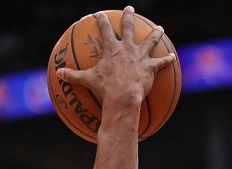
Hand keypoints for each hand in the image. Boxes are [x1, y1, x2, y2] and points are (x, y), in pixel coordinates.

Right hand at [56, 6, 176, 103]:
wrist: (123, 96)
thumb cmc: (104, 88)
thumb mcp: (87, 81)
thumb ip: (73, 76)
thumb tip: (58, 74)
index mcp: (112, 49)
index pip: (105, 30)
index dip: (102, 21)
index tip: (100, 14)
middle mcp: (128, 48)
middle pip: (130, 28)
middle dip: (129, 17)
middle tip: (130, 9)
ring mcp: (141, 57)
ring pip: (150, 41)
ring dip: (155, 34)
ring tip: (159, 28)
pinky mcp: (150, 68)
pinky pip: (161, 63)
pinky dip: (167, 60)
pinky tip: (172, 56)